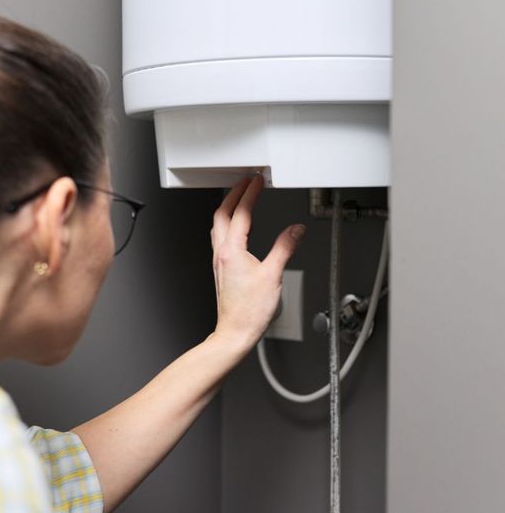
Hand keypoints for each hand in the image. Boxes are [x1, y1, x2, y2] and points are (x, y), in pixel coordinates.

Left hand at [211, 176, 304, 348]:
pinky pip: (219, 237)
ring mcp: (218, 261)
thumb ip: (284, 248)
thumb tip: (295, 230)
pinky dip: (227, 224)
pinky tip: (236, 229)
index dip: (250, 193)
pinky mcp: (221, 269)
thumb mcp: (273, 275)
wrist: (235, 331)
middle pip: (222, 213)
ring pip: (218, 225)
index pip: (241, 213)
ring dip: (228, 208)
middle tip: (245, 183)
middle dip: (234, 195)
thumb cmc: (250, 311)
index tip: (257, 181)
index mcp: (232, 250)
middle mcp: (221, 253)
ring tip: (239, 199)